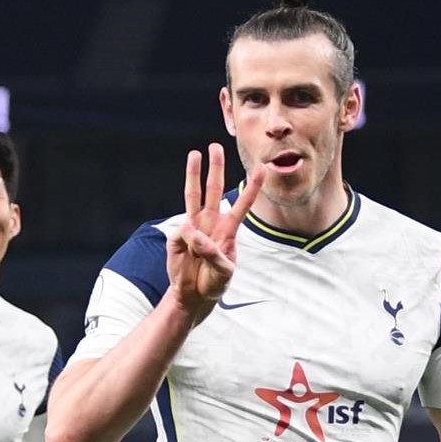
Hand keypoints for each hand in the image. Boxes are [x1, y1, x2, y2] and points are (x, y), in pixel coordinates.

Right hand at [166, 143, 264, 318]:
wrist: (193, 295)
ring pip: (193, 195)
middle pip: (214, 189)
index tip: (263, 168)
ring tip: (194, 154)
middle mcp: (211, 223)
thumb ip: (211, 253)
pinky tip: (188, 257)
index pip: (243, 204)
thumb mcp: (222, 273)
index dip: (252, 187)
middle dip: (216, 168)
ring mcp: (193, 228)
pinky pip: (181, 234)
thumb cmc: (213, 283)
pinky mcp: (178, 237)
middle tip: (216, 147)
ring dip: (193, 174)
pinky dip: (186, 244)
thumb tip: (191, 231)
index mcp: (228, 230)